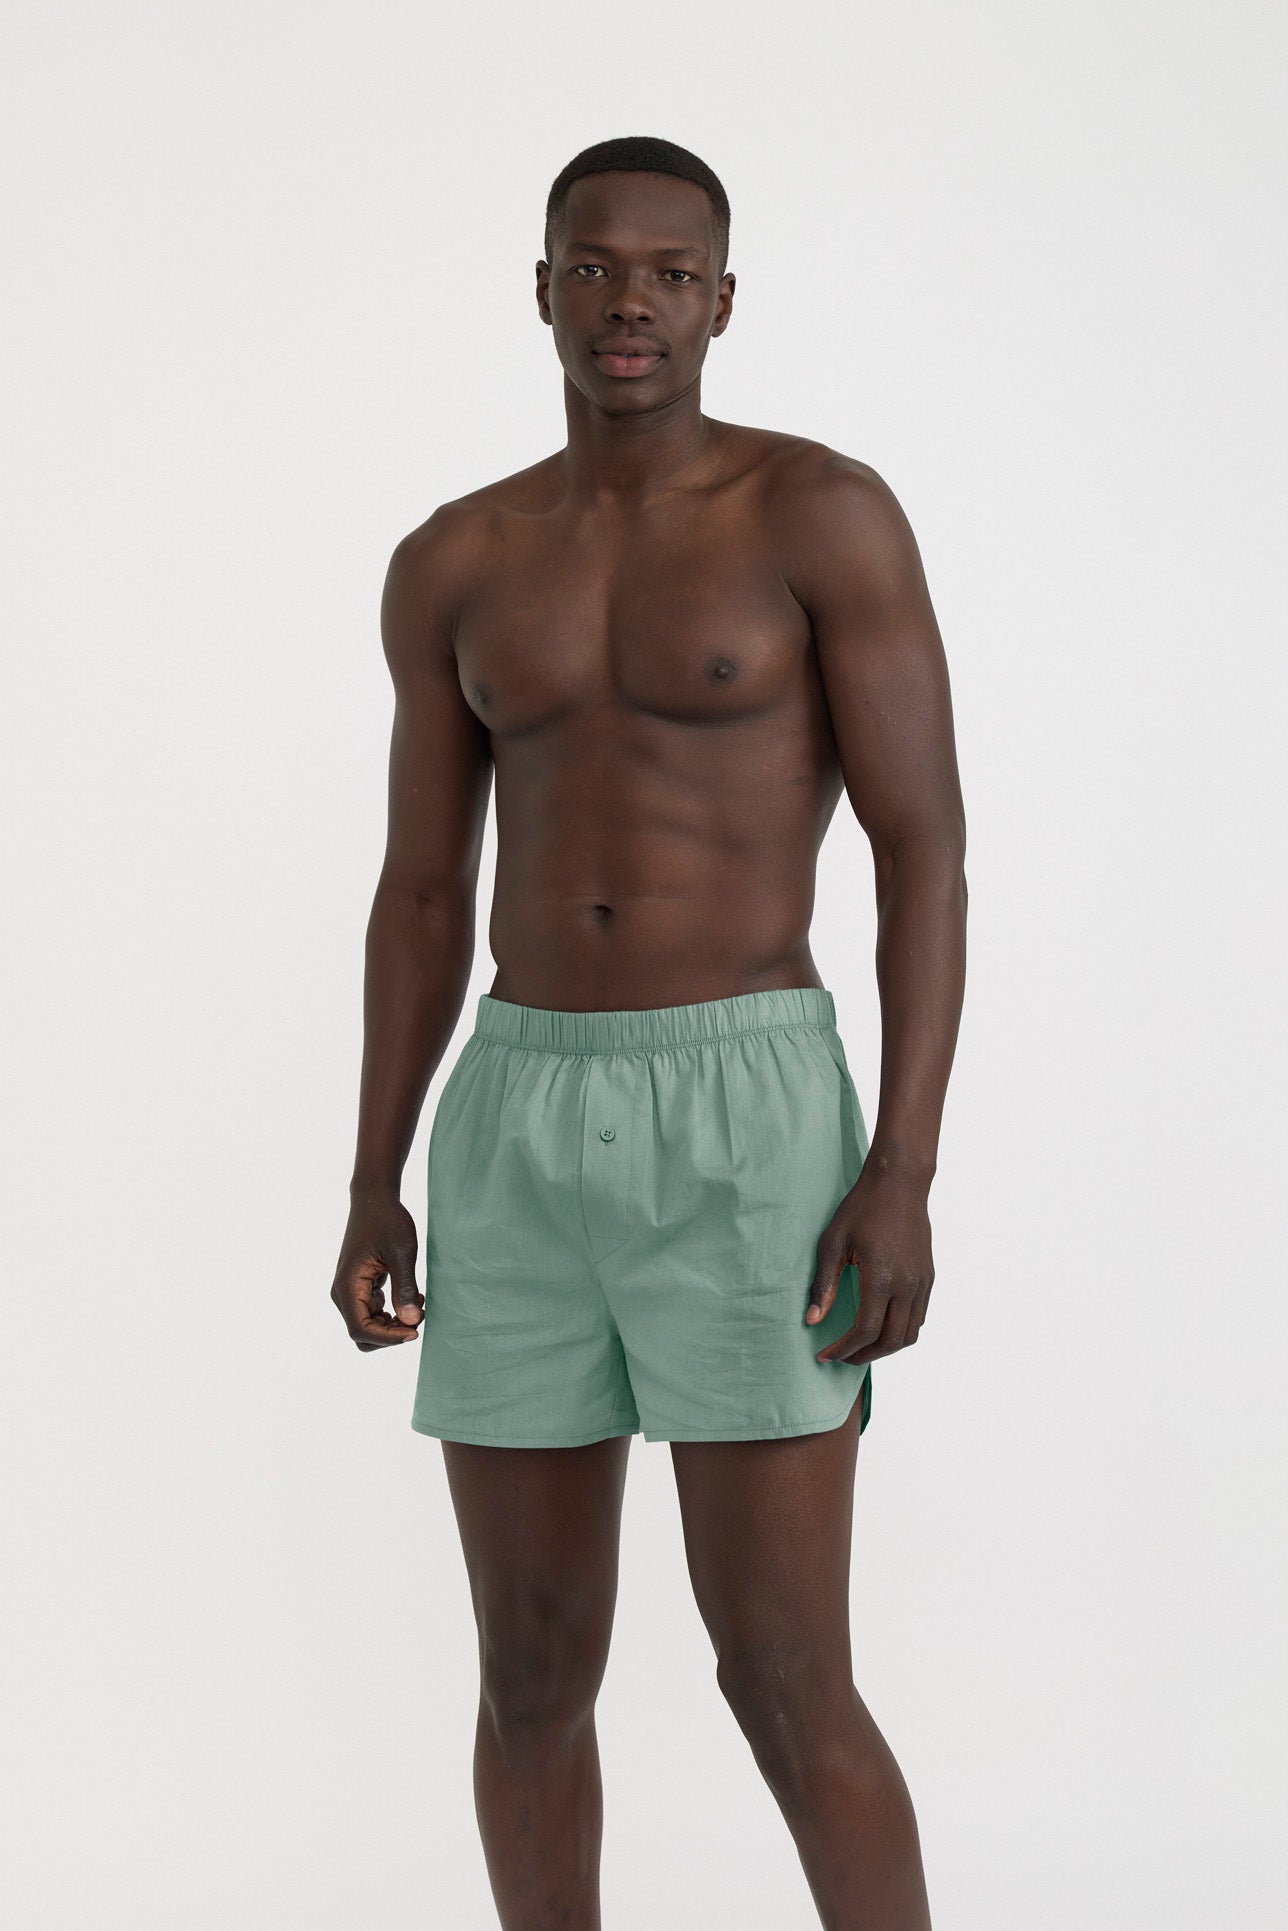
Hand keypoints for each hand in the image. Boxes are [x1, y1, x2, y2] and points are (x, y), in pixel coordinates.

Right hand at [331, 1190, 424, 1351]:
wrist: (374, 1200)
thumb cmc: (387, 1221)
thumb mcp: (401, 1253)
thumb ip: (405, 1288)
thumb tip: (411, 1322)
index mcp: (348, 1286)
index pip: (361, 1330)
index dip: (388, 1338)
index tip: (416, 1331)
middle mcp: (344, 1293)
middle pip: (363, 1335)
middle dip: (391, 1335)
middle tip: (418, 1315)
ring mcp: (351, 1292)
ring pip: (369, 1327)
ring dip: (394, 1325)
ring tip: (419, 1303)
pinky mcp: (361, 1288)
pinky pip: (374, 1314)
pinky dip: (393, 1314)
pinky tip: (413, 1296)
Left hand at [805, 1164, 933, 1364]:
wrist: (899, 1184)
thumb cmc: (862, 1209)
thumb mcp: (833, 1243)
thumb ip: (823, 1285)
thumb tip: (812, 1321)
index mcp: (881, 1278)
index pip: (864, 1331)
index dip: (843, 1349)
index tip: (824, 1355)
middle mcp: (907, 1285)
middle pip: (891, 1342)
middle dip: (863, 1356)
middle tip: (841, 1357)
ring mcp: (922, 1282)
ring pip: (910, 1334)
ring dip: (885, 1347)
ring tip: (860, 1346)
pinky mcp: (928, 1277)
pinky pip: (919, 1317)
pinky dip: (900, 1331)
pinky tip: (881, 1325)